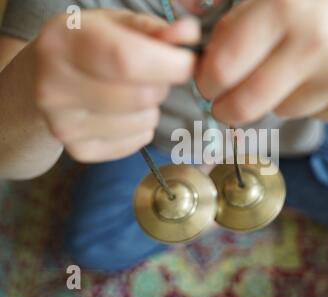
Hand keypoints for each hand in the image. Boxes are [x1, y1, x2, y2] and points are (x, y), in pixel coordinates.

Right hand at [34, 10, 199, 161]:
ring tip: (132, 92)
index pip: (128, 60)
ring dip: (152, 107)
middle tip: (152, 75)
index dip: (170, 64)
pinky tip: (124, 113)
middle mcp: (55, 86)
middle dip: (162, 85)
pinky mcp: (79, 150)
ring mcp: (64, 124)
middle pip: (140, 96)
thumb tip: (189, 34)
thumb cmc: (89, 46)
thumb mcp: (117, 24)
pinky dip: (142, 128)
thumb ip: (156, 29)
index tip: (188, 63)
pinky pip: (137, 142)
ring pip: (144, 122)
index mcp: (64, 42)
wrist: (48, 78)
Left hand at [197, 0, 327, 124]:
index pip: (222, 68)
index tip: (209, 81)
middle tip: (227, 99)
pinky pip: (313, 115)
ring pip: (279, 111)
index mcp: (285, 7)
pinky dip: (308, 99)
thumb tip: (189, 24)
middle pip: (244, 105)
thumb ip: (231, 6)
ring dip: (274, 96)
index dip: (206, 80)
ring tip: (294, 67)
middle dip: (227, 106)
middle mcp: (317, 46)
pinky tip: (323, 74)